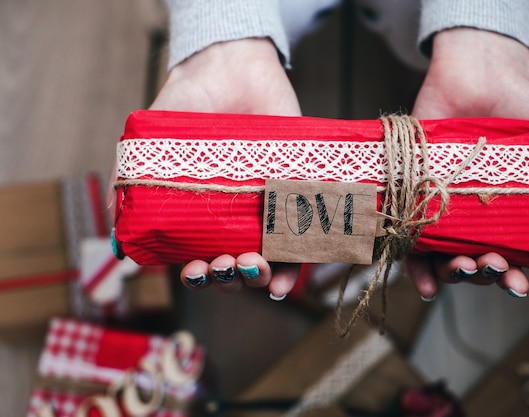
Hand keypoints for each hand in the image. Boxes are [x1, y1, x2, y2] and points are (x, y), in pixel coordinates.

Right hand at [150, 38, 302, 296]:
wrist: (229, 66)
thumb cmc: (186, 105)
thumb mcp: (148, 146)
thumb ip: (132, 187)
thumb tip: (119, 243)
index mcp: (201, 214)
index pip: (201, 259)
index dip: (198, 276)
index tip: (194, 271)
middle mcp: (236, 216)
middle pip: (235, 266)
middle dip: (228, 277)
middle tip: (223, 265)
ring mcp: (268, 205)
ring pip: (268, 258)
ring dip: (259, 276)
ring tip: (251, 266)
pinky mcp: (298, 190)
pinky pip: (303, 234)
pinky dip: (296, 263)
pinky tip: (285, 279)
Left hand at [409, 28, 528, 299]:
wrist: (477, 69)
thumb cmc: (516, 101)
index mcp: (503, 208)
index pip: (506, 253)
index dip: (512, 275)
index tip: (517, 284)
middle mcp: (470, 211)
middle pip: (472, 259)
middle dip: (482, 272)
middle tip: (489, 265)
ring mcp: (439, 202)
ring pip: (441, 254)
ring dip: (450, 272)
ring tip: (461, 270)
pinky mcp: (409, 190)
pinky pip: (406, 233)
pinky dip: (414, 263)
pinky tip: (423, 283)